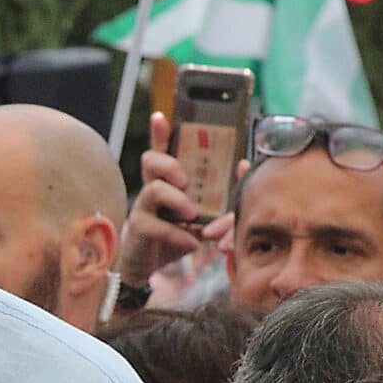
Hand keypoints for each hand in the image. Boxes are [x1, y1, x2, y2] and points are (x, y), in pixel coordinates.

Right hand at [117, 113, 241, 287]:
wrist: (153, 266)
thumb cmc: (178, 233)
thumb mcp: (202, 214)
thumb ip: (220, 192)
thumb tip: (243, 165)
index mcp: (167, 180)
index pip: (161, 148)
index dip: (159, 132)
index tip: (161, 117)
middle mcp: (152, 188)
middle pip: (150, 160)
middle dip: (169, 165)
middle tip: (186, 181)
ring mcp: (143, 208)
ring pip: (152, 190)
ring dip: (176, 201)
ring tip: (192, 216)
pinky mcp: (139, 230)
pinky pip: (155, 226)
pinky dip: (178, 236)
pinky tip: (192, 243)